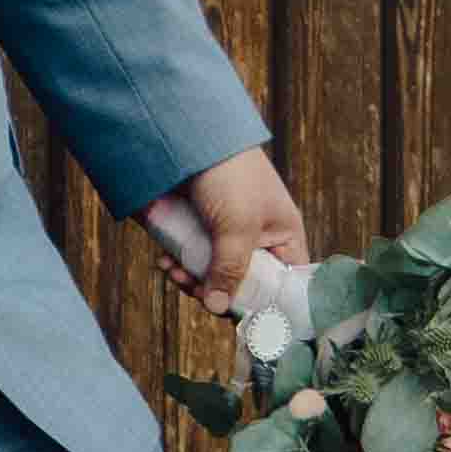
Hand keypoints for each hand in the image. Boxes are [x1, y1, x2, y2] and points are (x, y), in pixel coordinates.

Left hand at [145, 147, 309, 313]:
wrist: (186, 134)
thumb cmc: (228, 174)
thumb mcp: (237, 226)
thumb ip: (230, 270)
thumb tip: (217, 307)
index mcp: (282, 236)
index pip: (285, 283)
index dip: (268, 303)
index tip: (246, 317)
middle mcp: (256, 239)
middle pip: (243, 286)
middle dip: (218, 292)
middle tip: (197, 291)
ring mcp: (223, 234)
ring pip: (212, 277)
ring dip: (192, 281)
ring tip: (175, 272)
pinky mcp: (194, 229)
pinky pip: (190, 261)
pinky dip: (178, 267)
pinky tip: (166, 263)